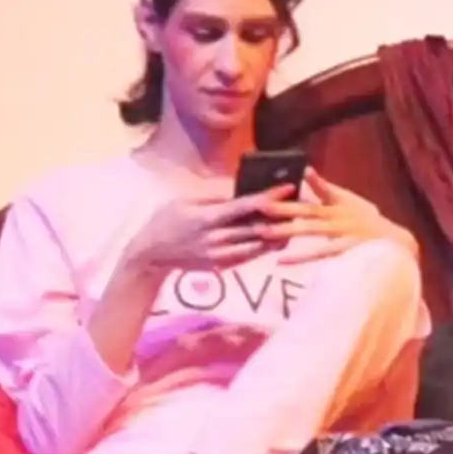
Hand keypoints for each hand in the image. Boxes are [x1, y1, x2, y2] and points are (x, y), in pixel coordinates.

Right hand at [122, 187, 292, 273]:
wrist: (151, 255)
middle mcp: (217, 240)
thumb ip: (213, 195)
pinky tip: (277, 236)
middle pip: (258, 228)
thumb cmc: (166, 221)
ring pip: (259, 245)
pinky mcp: (222, 267)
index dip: (270, 196)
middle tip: (301, 203)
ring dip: (279, 233)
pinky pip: (250, 256)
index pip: (246, 206)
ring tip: (296, 220)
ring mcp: (220, 257)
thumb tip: (239, 187)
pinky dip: (265, 246)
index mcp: (207, 219)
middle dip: (282, 216)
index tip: (288, 186)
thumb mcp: (184, 201)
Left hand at [259, 169, 416, 264]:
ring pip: (309, 230)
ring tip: (263, 233)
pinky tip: (281, 260)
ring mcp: (341, 232)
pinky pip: (319, 253)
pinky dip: (300, 257)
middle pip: (305, 211)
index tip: (268, 187)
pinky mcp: (345, 249)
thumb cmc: (368, 222)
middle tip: (258, 206)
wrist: (396, 244)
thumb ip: (325, 188)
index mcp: (337, 203)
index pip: (312, 193)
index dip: (290, 191)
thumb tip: (307, 170)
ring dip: (286, 231)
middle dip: (281, 209)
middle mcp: (337, 215)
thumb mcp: (349, 200)